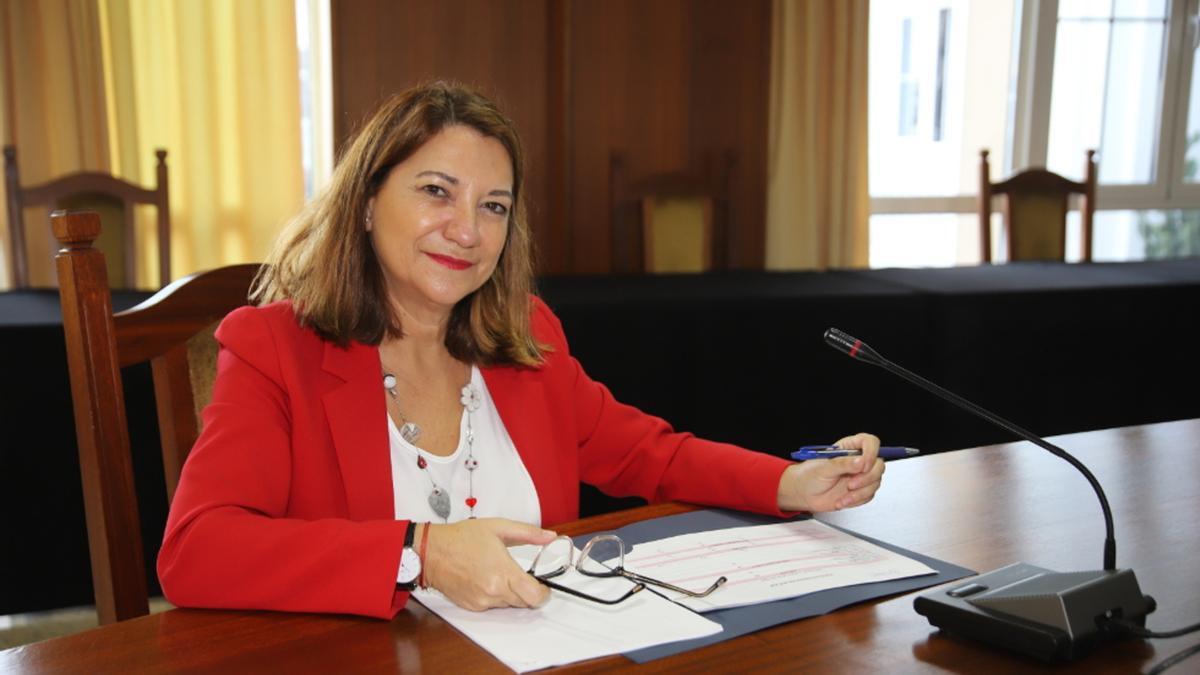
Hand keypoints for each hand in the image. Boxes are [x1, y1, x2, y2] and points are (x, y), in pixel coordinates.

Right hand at [420, 518, 557, 610]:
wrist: (431, 551)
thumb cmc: (460, 538)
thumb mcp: (498, 527)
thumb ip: (528, 533)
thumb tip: (549, 536)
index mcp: (503, 572)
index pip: (535, 596)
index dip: (544, 592)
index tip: (543, 585)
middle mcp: (493, 591)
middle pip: (524, 602)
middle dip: (528, 591)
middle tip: (521, 574)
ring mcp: (482, 601)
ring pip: (509, 605)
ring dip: (511, 593)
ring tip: (498, 572)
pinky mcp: (473, 606)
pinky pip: (493, 606)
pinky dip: (495, 596)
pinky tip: (486, 579)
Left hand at [777, 433, 884, 511]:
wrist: (803, 494)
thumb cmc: (808, 476)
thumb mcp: (823, 468)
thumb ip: (843, 464)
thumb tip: (861, 461)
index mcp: (848, 448)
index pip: (870, 442)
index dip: (871, 452)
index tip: (863, 465)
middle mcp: (857, 461)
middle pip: (878, 464)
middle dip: (867, 477)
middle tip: (851, 484)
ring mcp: (860, 476)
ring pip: (876, 481)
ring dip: (861, 491)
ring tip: (844, 495)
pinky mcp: (860, 490)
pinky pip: (869, 495)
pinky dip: (857, 500)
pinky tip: (843, 500)